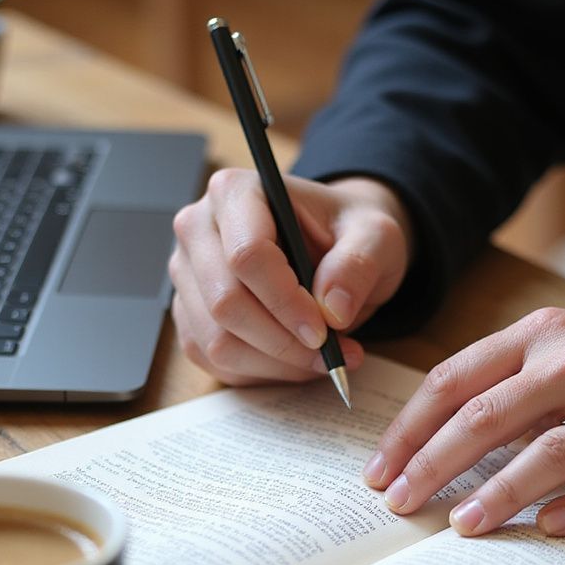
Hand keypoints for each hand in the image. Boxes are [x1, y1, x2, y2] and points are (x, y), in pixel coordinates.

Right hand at [169, 169, 411, 385]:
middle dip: (283, 342)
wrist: (333, 245)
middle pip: (225, 304)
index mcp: (236, 192)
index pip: (246, 255)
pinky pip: (215, 362)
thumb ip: (358, 264)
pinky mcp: (190, 315)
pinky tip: (297, 361)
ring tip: (325, 358)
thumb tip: (333, 309)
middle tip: (333, 354)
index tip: (324, 330)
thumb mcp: (376, 237)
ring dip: (276, 363)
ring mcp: (189, 276)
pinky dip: (262, 373)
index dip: (285, 302)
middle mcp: (198, 230)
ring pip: (217, 341)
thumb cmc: (346, 232)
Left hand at [362, 305, 564, 535]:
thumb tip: (440, 433)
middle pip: (485, 419)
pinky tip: (545, 530)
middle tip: (399, 504)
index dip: (409, 428)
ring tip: (459, 526)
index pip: (455, 380)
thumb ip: (512, 377)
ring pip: (545, 455)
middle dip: (431, 465)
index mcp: (546, 335)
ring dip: (495, 494)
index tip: (379, 468)